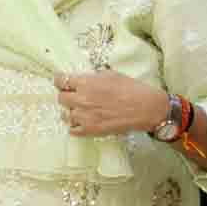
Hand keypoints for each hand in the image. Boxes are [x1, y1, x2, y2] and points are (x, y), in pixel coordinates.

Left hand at [55, 71, 169, 137]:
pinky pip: (72, 130)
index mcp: (85, 83)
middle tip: (76, 96)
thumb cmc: (131, 89)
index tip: (63, 82)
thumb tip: (82, 79)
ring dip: (72, 111)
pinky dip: (76, 126)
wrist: (146, 109)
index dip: (61, 81)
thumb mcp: (110, 75)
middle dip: (67, 96)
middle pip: (60, 98)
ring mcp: (84, 117)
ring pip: (65, 114)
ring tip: (82, 110)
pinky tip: (84, 122)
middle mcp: (81, 100)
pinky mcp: (90, 130)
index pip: (60, 80)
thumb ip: (92, 77)